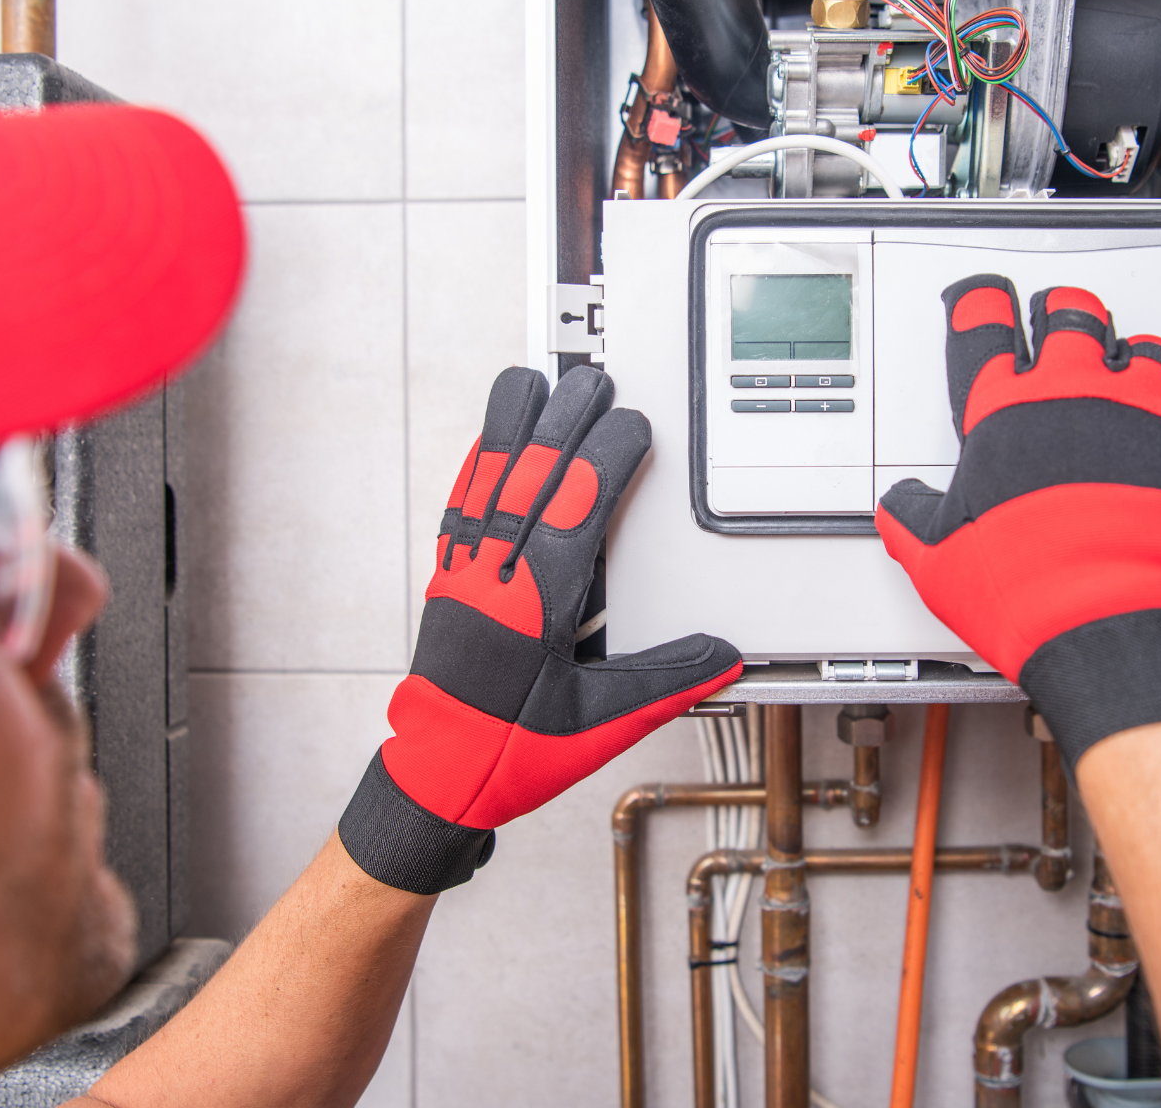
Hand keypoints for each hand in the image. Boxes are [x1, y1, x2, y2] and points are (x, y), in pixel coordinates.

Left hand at [341, 366, 742, 892]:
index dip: (606, 459)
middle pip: (531, 479)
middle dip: (563, 422)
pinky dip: (475, 467)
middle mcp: (497, 578)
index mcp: (539, 605)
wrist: (439, 779)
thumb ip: (664, 682)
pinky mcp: (447, 582)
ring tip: (530, 381)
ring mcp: (466, 575)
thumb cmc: (513, 754)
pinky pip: (460, 509)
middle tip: (591, 381)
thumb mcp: (602, 724)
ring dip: (509, 427)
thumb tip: (720, 656)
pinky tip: (486, 442)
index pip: (578, 510)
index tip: (632, 425)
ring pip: (487, 483)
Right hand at [876, 277, 1160, 769]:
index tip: (980, 299)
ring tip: (1128, 373)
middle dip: (1061, 313)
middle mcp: (1077, 395)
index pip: (984, 332)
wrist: (1119, 622)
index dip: (979, 305)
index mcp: (1006, 413)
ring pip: (1146, 348)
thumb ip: (912, 519)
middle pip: (1071, 317)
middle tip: (1058, 320)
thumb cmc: (1030, 589)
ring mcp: (1147, 410)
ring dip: (1133, 357)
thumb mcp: (938, 559)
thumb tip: (900, 506)